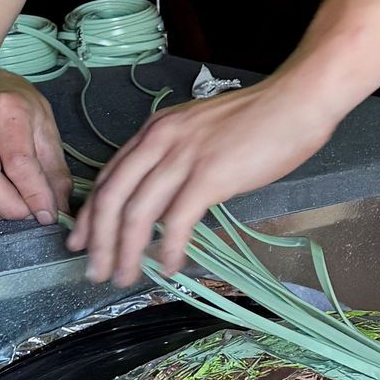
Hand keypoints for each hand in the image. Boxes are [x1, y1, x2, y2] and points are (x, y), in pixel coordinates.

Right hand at [0, 75, 71, 223]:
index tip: (47, 215)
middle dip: (8, 208)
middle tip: (26, 214)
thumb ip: (53, 167)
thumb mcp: (44, 124)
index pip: (18, 162)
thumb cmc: (12, 105)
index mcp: (6, 106)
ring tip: (7, 208)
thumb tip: (58, 208)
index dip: (34, 195)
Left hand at [68, 73, 337, 284]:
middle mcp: (159, 141)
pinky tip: (169, 267)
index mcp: (155, 130)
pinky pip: (178, 221)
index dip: (90, 215)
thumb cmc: (260, 118)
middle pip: (112, 198)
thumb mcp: (201, 132)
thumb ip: (176, 160)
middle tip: (95, 271)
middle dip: (98, 241)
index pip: (108, 177)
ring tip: (124, 277)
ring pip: (137, 213)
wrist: (296, 102)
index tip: (82, 241)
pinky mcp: (210, 175)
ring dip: (126, 252)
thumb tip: (164, 203)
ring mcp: (183, 157)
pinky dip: (169, 248)